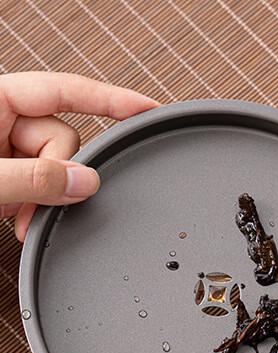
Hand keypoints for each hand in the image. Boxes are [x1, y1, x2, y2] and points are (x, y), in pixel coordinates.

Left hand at [0, 71, 157, 240]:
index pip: (64, 91)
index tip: (147, 108)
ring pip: (58, 169)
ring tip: (18, 217)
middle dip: (55, 176)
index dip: (109, 98)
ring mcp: (7, 149)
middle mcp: (4, 120)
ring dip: (43, 199)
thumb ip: (35, 178)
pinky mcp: (10, 177)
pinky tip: (19, 219)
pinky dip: (37, 210)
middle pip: (63, 140)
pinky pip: (44, 189)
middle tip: (31, 204)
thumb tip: (85, 182)